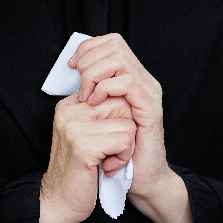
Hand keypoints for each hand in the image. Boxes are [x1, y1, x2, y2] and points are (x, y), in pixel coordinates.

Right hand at [39, 94, 135, 222]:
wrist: (59, 202)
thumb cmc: (80, 171)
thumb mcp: (89, 135)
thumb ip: (102, 114)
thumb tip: (128, 96)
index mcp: (70, 105)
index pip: (113, 92)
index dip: (121, 119)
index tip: (107, 141)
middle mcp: (68, 111)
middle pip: (123, 105)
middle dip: (126, 131)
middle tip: (110, 153)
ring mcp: (74, 128)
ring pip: (127, 124)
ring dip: (126, 148)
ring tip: (107, 161)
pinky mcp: (83, 146)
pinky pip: (124, 141)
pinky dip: (123, 158)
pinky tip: (107, 168)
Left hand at [68, 33, 191, 222]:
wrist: (142, 179)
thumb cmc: (120, 151)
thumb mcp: (100, 115)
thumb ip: (93, 92)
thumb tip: (74, 72)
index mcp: (133, 79)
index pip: (112, 43)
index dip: (88, 48)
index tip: (72, 68)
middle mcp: (144, 81)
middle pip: (116, 44)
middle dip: (89, 59)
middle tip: (78, 84)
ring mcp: (149, 93)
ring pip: (120, 59)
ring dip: (95, 74)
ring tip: (87, 96)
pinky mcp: (150, 108)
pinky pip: (127, 83)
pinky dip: (106, 88)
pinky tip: (95, 104)